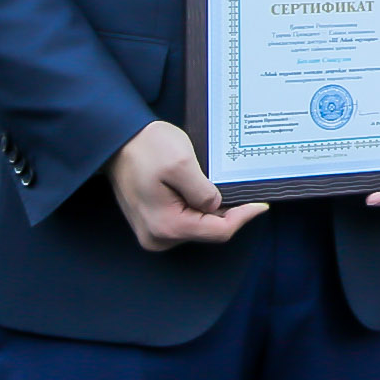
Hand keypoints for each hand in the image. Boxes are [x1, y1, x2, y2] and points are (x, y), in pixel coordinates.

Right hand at [108, 121, 267, 251]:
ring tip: (215, 183)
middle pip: (209, 231)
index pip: (219, 231)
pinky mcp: (153, 223)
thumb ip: (203, 191)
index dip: (243, 217)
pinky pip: (186, 220)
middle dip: (228, 212)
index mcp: (166, 227)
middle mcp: (158, 238)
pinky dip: (198, 207)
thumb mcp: (182, 164)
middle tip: (240, 188)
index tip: (261, 203)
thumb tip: (217, 206)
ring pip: (198, 226)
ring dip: (212, 208)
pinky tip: (202, 188)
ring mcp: (154, 232)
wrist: (118, 141)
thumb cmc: (147, 149)